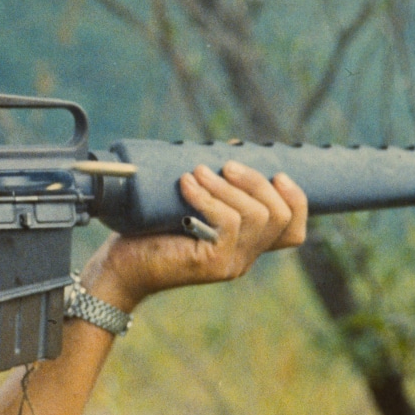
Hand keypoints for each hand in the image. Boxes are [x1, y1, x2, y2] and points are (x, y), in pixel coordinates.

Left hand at [81, 161, 307, 311]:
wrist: (118, 268)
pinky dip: (208, 197)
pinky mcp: (213, 265)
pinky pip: (228, 223)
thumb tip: (234, 147)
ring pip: (256, 217)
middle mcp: (244, 258)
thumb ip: (214, 188)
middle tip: (225, 165)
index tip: (276, 174)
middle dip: (257, 182)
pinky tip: (186, 185)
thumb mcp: (188, 205)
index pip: (293, 232)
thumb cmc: (148, 232)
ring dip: (227, 186)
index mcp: (244, 246)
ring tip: (197, 172)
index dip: (296, 200)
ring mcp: (231, 264)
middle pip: (279, 217)